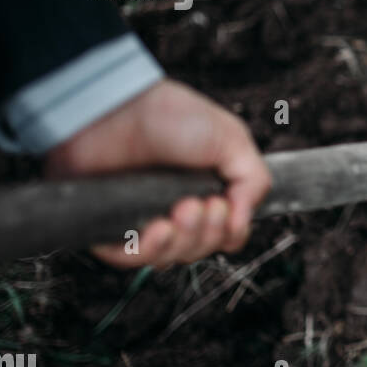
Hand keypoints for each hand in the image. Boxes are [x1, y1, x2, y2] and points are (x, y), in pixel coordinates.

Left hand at [44, 79, 271, 267]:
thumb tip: (245, 221)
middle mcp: (178, 207)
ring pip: (172, 257)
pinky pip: (132, 258)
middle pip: (203, 248)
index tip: (224, 207)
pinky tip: (156, 229)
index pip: (228, 234)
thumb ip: (255, 181)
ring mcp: (145, 217)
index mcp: (208, 190)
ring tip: (178, 211)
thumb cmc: (169, 114)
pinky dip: (149, 251)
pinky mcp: (112, 225)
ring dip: (182, 241)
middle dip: (207, 233)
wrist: (117, 107)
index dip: (230, 231)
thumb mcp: (232, 140)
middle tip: (198, 205)